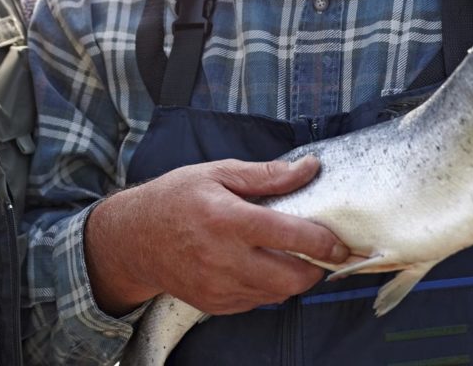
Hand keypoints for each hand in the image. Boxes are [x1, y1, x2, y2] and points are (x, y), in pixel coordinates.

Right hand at [84, 157, 346, 315]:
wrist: (132, 238)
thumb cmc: (174, 198)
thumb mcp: (217, 173)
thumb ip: (266, 175)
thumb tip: (309, 168)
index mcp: (228, 219)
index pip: (290, 236)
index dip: (324, 242)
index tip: (340, 242)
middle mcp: (225, 258)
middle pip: (292, 278)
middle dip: (315, 268)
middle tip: (318, 252)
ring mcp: (219, 286)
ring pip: (278, 294)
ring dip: (292, 278)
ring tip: (286, 255)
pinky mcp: (215, 304)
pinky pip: (257, 302)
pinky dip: (267, 287)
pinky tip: (257, 265)